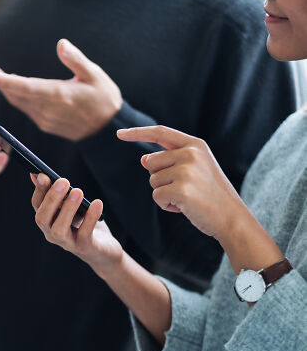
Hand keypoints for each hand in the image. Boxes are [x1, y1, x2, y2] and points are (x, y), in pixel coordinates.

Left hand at [0, 39, 122, 141]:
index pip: (26, 87)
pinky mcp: (43, 123)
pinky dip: (13, 95)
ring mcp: (43, 118)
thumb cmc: (104, 99)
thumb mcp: (95, 76)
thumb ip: (76, 60)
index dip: (5, 82)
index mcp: (58, 95)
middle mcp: (47, 109)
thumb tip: (61, 44)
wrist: (106, 131)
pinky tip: (8, 85)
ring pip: (17, 101)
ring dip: (3, 87)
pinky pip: (24, 107)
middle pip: (15, 94)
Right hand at [31, 174, 123, 276]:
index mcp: (48, 222)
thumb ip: (58, 194)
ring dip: (67, 209)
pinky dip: (90, 217)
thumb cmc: (85, 225)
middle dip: (51, 199)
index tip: (44, 175)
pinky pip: (85, 233)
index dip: (39, 190)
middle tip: (63, 181)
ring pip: (59, 229)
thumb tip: (39, 175)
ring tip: (78, 191)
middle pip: (42, 219)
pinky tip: (97, 203)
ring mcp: (68, 243)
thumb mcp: (71, 208)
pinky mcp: (85, 247)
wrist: (103, 251)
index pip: (37, 206)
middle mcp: (53, 234)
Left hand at [116, 126, 247, 240]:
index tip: (119, 134)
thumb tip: (144, 159)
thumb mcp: (195, 170)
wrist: (232, 217)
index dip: (138, 133)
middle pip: (151, 162)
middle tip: (184, 188)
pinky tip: (184, 207)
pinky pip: (156, 196)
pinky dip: (166, 205)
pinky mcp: (181, 189)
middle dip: (159, 178)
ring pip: (152, 181)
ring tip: (187, 198)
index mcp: (196, 145)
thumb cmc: (211, 194)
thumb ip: (171, 161)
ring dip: (164, 193)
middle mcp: (191, 154)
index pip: (160, 132)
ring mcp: (187, 171)